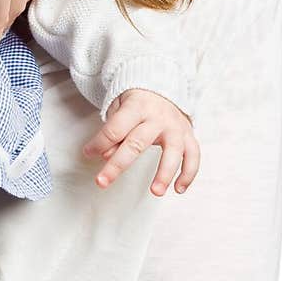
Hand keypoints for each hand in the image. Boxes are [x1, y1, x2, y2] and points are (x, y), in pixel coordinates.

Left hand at [83, 89, 200, 195]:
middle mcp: (158, 117)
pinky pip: (193, 156)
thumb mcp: (119, 109)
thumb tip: (107, 155)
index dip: (99, 143)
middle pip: (137, 143)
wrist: (163, 88)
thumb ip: (114, 131)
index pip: (115, 128)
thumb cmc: (136, 103)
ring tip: (155, 192)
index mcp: (137, 107)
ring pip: (173, 152)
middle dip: (118, 165)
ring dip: (165, 173)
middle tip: (102, 182)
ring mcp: (175, 127)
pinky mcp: (188, 135)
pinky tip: (179, 189)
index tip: (88, 153)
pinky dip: (189, 173)